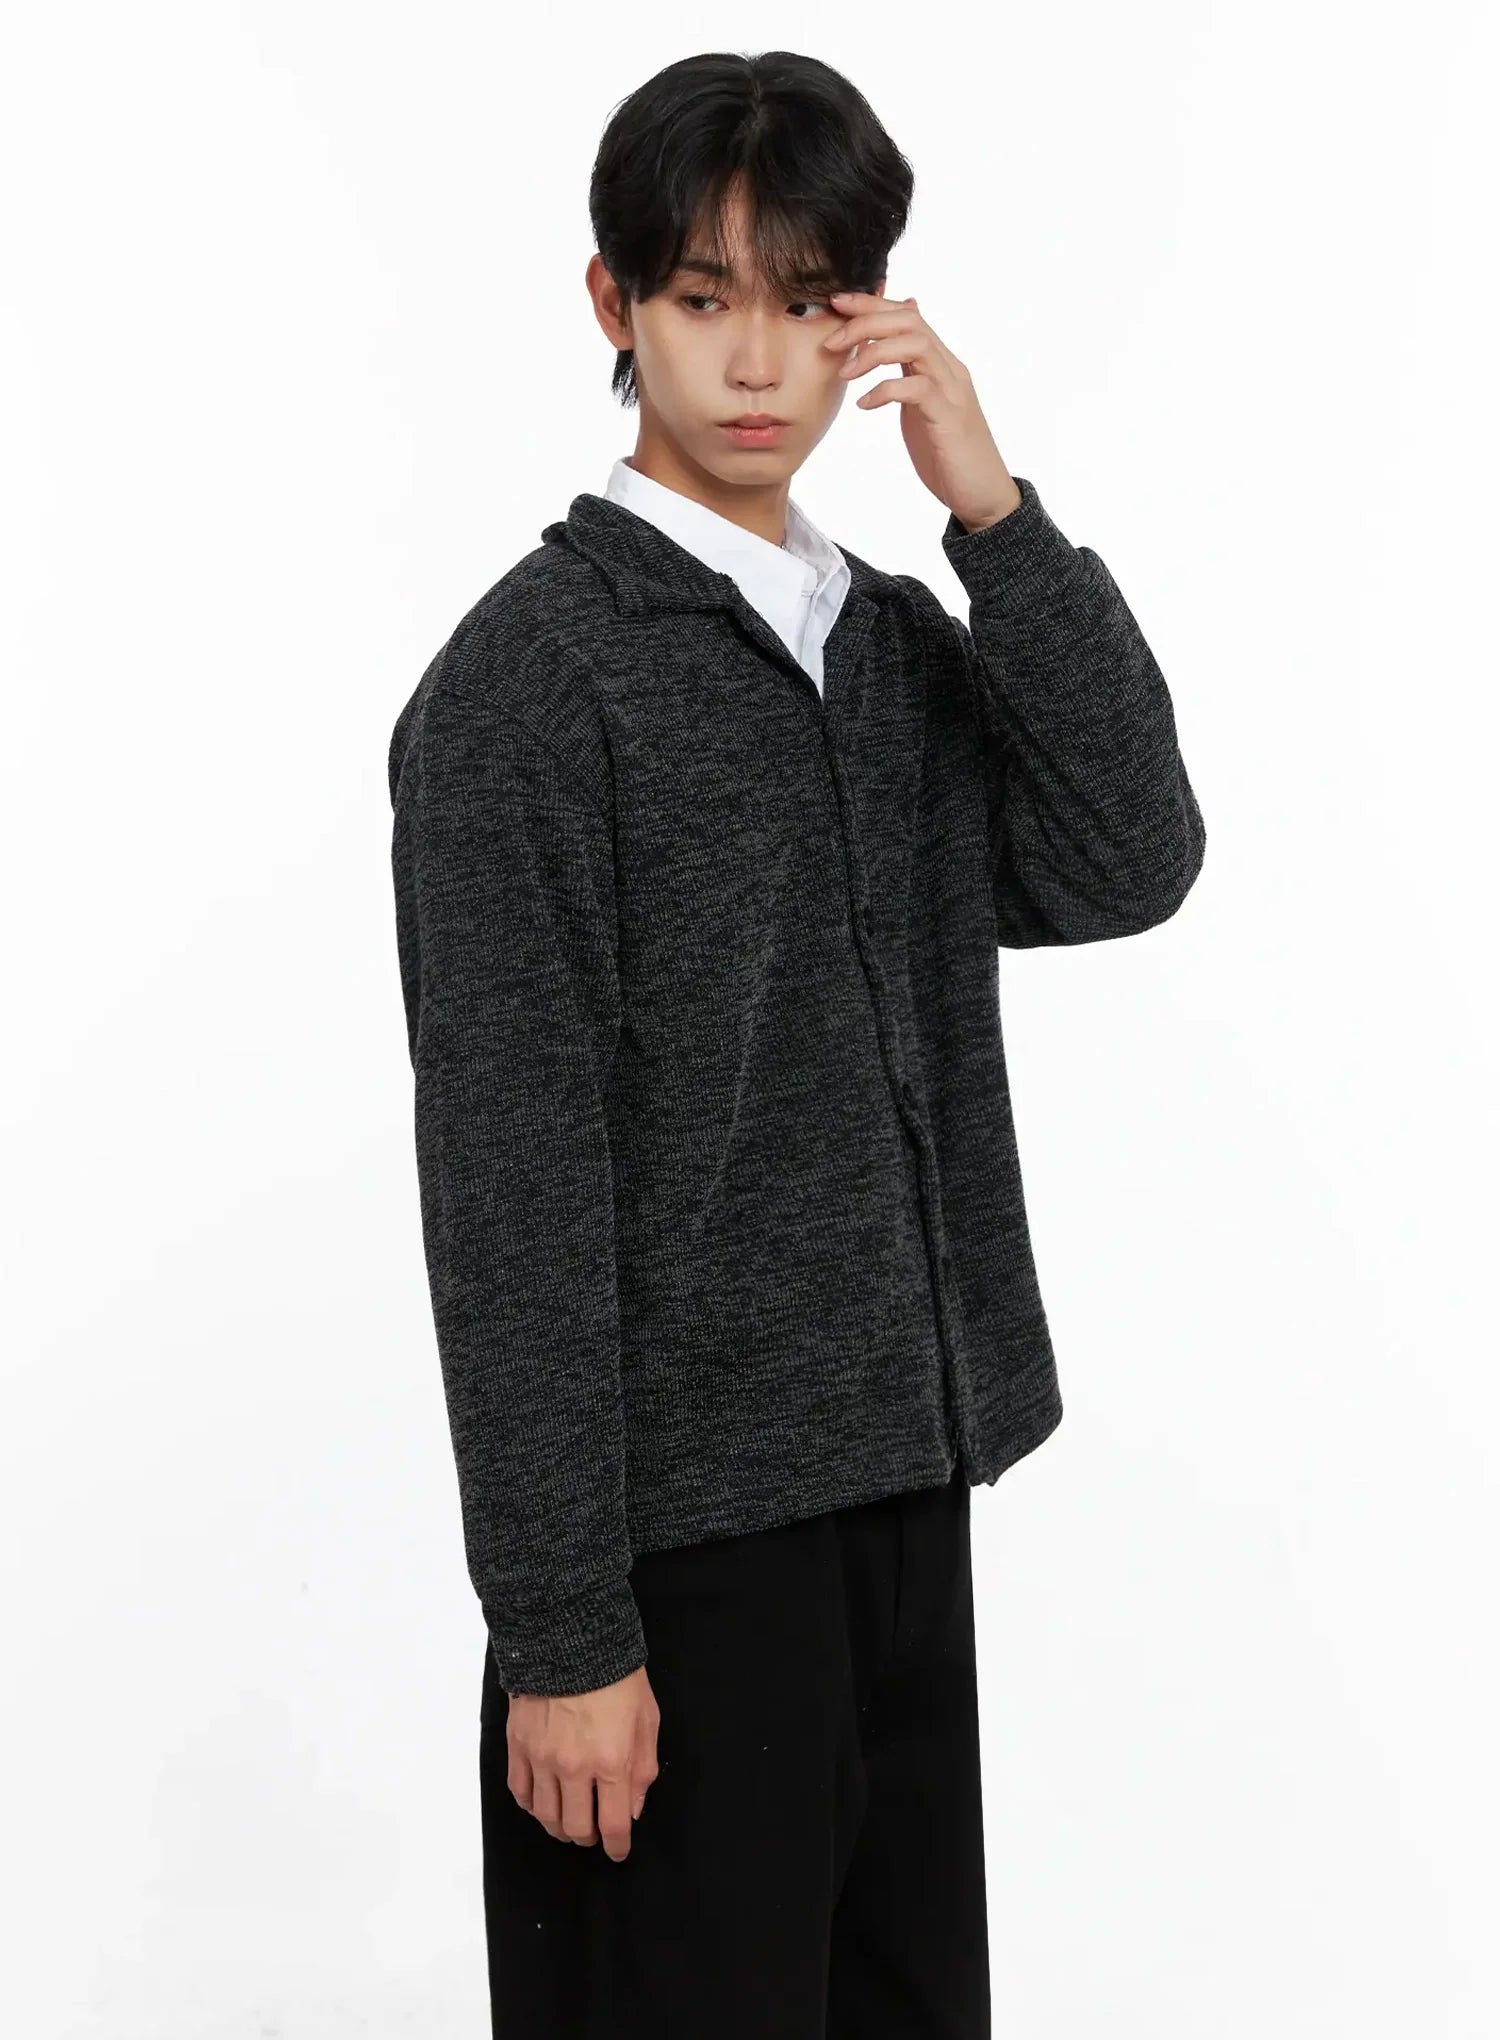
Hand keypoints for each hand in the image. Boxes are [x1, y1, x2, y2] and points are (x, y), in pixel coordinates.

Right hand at [506, 1663, 659, 1862]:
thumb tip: (632, 1808)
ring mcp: (542, 1758)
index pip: (612, 1824)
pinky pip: (520, 1792)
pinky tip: (543, 1802)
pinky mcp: (518, 1745)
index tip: (618, 1851)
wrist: (570, 1638)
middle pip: (576, 1827)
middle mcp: (574, 1767)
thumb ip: (643, 1769)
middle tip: (593, 1833)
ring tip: (568, 1823)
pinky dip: (532, 1806)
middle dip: (588, 1837)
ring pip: (545, 1816)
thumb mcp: (647, 1719)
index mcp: (611, 1761)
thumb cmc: (617, 1676)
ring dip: (559, 1827)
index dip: (616, 1846)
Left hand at [823, 290, 1022, 532]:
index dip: (870, 303)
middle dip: (865, 321)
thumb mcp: (922, 404)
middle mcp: (949, 369)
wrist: (982, 493)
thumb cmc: (947, 453)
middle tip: (831, 340)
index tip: (837, 303)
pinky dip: (884, 391)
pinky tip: (864, 405)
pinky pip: (916, 389)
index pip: (907, 315)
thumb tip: (891, 344)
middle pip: (909, 320)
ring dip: (872, 352)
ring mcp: (951, 391)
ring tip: (845, 373)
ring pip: (915, 345)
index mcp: (940, 363)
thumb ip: (908, 372)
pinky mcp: (949, 418)